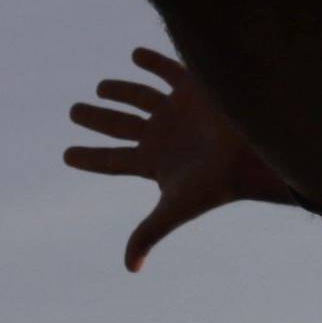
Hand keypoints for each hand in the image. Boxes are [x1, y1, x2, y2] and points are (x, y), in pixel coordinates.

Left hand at [64, 47, 287, 271]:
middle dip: (95, 118)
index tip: (66, 155)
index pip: (111, 160)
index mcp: (152, 161)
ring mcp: (176, 111)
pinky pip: (167, 70)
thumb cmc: (216, 183)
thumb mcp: (176, 208)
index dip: (88, 157)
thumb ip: (149, 233)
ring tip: (101, 86)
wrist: (255, 153)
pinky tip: (136, 55)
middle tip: (73, 112)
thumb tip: (130, 267)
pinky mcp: (194, 88)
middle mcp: (161, 135)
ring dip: (118, 89)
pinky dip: (151, 62)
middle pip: (118, 125)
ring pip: (139, 96)